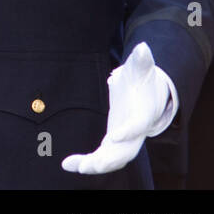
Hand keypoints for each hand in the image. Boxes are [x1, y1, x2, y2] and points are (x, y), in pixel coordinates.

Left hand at [62, 43, 174, 174]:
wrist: (145, 93)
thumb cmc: (142, 79)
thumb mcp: (141, 68)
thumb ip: (141, 60)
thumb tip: (143, 47)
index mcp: (143, 114)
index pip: (138, 125)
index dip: (128, 131)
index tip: (114, 135)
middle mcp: (135, 132)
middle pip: (127, 151)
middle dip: (110, 159)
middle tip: (92, 164)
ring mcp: (125, 140)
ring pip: (113, 159)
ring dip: (95, 165)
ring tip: (75, 166)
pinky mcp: (113, 143)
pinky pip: (101, 157)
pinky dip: (86, 163)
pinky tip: (67, 164)